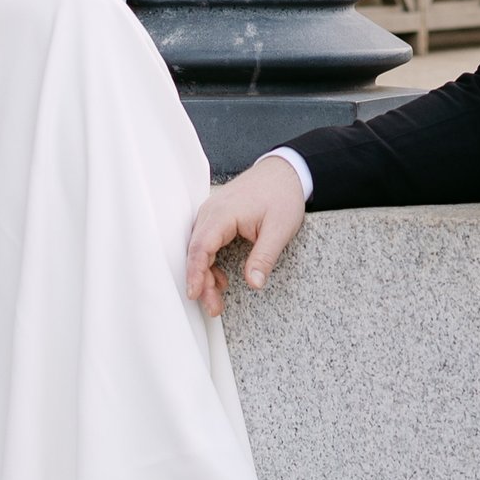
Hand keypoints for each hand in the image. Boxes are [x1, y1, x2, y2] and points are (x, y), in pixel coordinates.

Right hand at [185, 153, 306, 313]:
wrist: (285, 172)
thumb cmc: (281, 195)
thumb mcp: (279, 229)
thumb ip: (264, 257)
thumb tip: (254, 283)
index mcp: (222, 213)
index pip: (200, 247)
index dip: (195, 273)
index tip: (195, 293)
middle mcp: (210, 212)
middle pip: (196, 251)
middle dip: (200, 282)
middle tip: (213, 307)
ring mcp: (211, 214)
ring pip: (198, 249)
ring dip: (204, 274)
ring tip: (216, 299)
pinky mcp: (216, 218)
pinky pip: (205, 243)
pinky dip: (209, 263)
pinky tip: (219, 279)